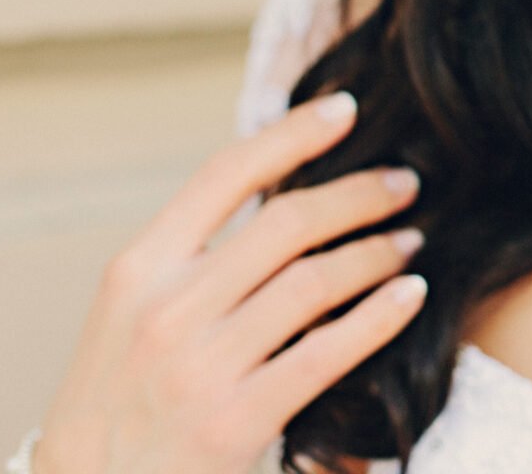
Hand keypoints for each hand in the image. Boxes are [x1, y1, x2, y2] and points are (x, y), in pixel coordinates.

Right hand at [33, 92, 426, 473]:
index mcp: (137, 270)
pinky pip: (328, 353)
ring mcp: (200, 367)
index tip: (344, 110)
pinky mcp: (236, 422)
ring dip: (378, 253)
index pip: (223, 174)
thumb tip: (280, 193)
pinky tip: (411, 296)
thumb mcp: (129, 316)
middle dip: (359, 194)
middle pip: (286, 222)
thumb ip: (192, 260)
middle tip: (406, 182)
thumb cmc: (120, 403)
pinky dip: (380, 316)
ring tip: (412, 241)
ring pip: (315, 282)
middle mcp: (165, 309)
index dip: (291, 134)